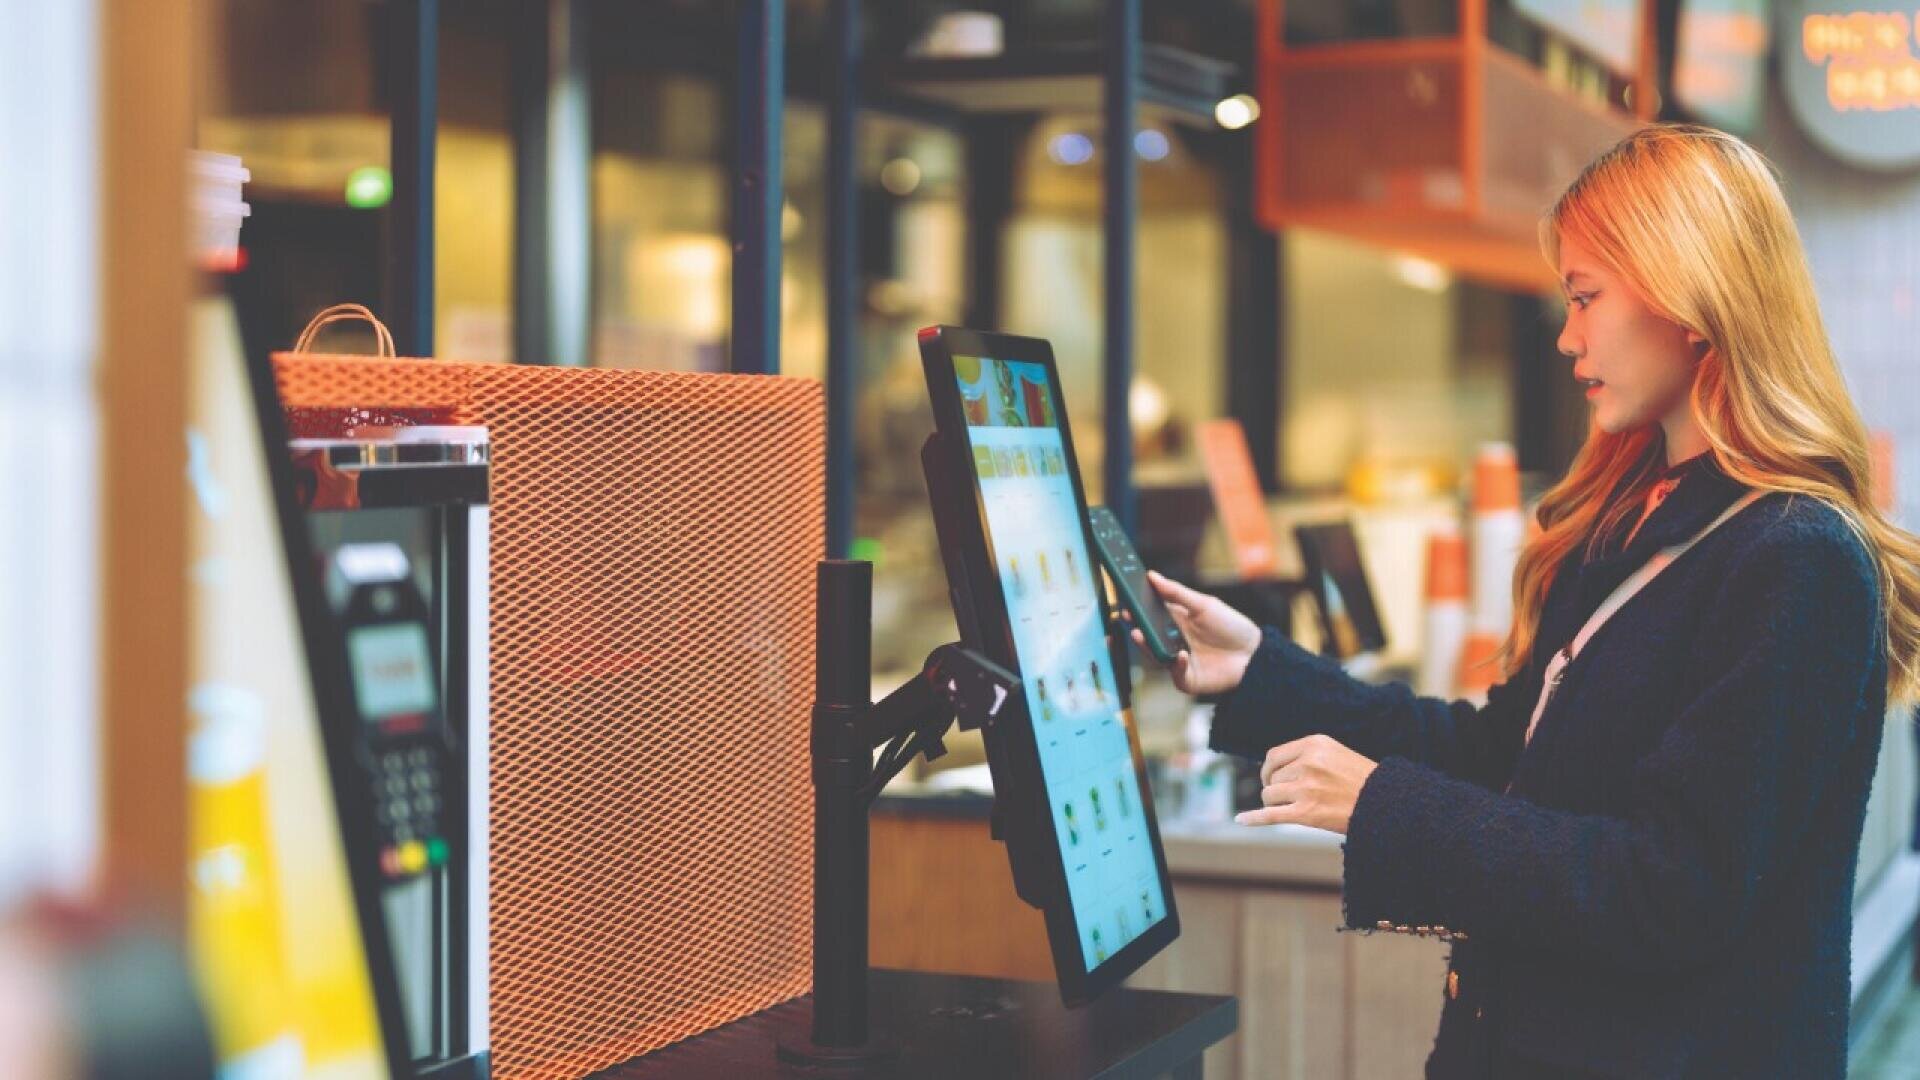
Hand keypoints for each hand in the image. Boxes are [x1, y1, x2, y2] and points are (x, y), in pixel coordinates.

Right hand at [1127, 570, 1260, 695]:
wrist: (1255, 653)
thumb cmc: (1232, 626)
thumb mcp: (1204, 604)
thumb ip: (1176, 592)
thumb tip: (1151, 576)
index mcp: (1177, 622)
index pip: (1151, 615)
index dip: (1139, 610)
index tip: (1127, 601)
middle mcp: (1174, 642)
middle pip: (1150, 636)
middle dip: (1138, 627)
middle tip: (1128, 617)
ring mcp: (1179, 661)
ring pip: (1157, 656)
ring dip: (1148, 646)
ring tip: (1141, 634)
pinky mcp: (1188, 679)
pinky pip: (1176, 674)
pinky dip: (1177, 664)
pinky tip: (1182, 655)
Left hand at [1235, 734, 1377, 835]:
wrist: (1387, 803)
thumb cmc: (1361, 780)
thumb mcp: (1334, 753)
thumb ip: (1305, 755)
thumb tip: (1271, 766)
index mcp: (1314, 744)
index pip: (1274, 756)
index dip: (1268, 769)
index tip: (1271, 778)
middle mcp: (1308, 763)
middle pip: (1273, 778)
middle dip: (1278, 789)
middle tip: (1291, 798)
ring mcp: (1306, 788)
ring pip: (1270, 796)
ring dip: (1276, 804)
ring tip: (1294, 808)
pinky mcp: (1306, 812)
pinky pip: (1271, 815)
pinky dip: (1253, 818)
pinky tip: (1240, 819)